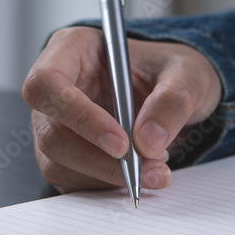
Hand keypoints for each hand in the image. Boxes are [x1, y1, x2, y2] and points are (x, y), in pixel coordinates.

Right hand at [22, 26, 221, 192]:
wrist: (175, 95)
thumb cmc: (171, 70)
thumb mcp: (186, 72)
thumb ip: (172, 100)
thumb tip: (147, 141)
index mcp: (72, 49)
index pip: (47, 82)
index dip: (78, 116)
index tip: (121, 142)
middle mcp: (56, 87)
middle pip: (51, 132)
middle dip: (100, 159)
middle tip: (146, 167)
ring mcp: (55, 123)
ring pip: (58, 162)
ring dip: (107, 175)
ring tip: (154, 167)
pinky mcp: (64, 154)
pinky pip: (71, 180)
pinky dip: (107, 185)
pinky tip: (138, 172)